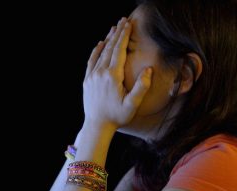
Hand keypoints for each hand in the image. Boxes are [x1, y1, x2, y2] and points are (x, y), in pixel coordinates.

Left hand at [82, 17, 152, 131]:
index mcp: (113, 76)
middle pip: (110, 48)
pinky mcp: (87, 80)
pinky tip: (100, 44)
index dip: (125, 36)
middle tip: (123, 20)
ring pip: (101, 53)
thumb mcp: (132, 104)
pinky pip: (91, 61)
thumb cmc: (117, 116)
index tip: (129, 25)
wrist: (97, 125)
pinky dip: (96, 51)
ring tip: (114, 28)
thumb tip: (149, 69)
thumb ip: (141, 87)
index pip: (120, 51)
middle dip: (118, 33)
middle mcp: (101, 73)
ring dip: (108, 39)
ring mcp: (92, 76)